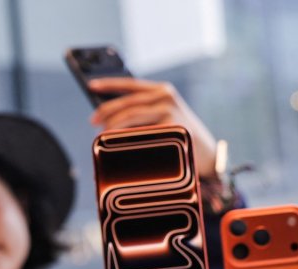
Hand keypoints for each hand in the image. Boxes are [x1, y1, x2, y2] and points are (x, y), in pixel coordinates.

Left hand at [88, 77, 217, 179]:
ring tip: (102, 136)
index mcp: (162, 91)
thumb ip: (142, 112)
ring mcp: (169, 111)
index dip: (109, 84)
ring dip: (111, 127)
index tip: (91, 85)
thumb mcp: (163, 118)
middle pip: (126, 103)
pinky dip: (125, 139)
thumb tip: (108, 118)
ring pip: (130, 116)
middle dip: (105, 112)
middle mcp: (166, 97)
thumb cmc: (179, 137)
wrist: (207, 155)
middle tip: (93, 122)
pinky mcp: (171, 127)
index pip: (130, 84)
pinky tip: (117, 144)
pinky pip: (139, 133)